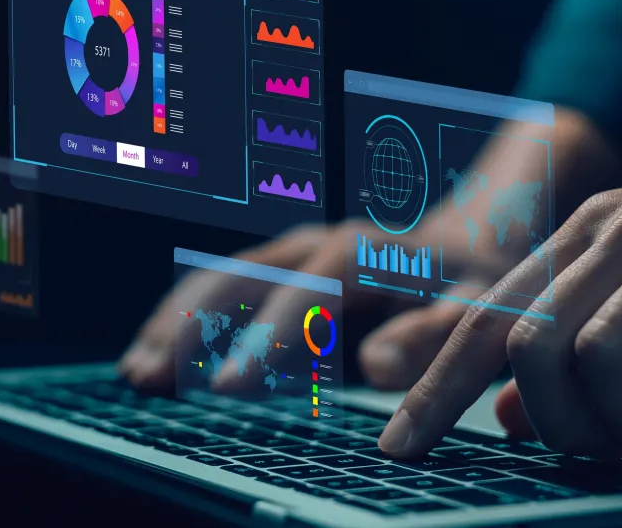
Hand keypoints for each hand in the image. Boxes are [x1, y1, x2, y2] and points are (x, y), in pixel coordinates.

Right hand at [119, 111, 621, 391]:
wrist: (482, 236)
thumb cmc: (484, 284)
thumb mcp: (480, 308)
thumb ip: (433, 336)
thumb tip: (374, 367)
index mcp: (369, 251)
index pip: (310, 290)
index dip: (268, 337)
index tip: (230, 386)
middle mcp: (320, 244)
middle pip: (244, 275)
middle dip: (194, 326)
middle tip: (153, 378)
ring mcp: (294, 253)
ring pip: (222, 278)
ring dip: (176, 322)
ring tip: (136, 374)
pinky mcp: (282, 271)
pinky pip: (222, 290)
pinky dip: (183, 321)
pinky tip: (150, 359)